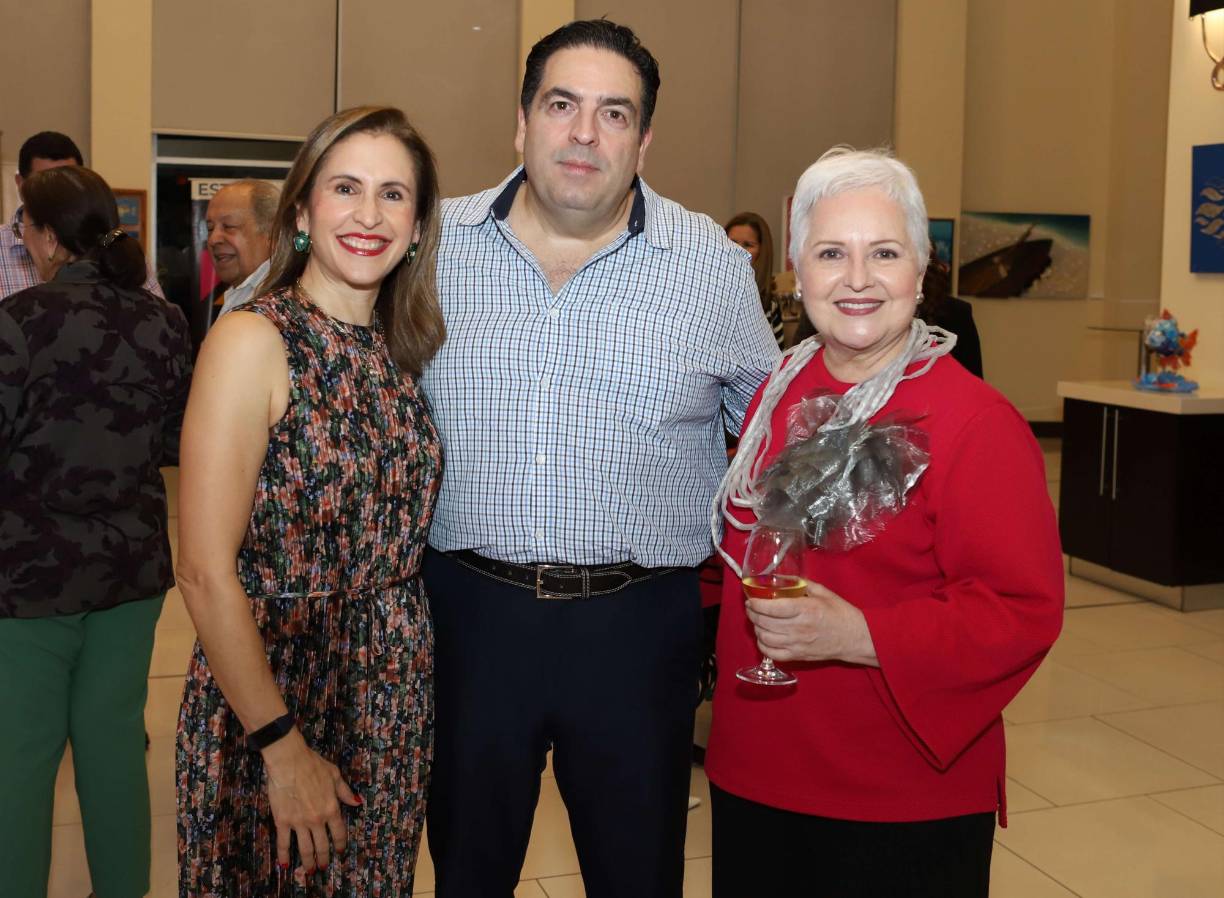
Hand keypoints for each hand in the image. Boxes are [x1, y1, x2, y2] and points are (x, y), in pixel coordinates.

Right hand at [260, 730, 360, 874]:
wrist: (289, 761)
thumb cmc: (313, 764)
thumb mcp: (334, 776)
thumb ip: (345, 792)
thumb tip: (357, 803)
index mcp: (332, 808)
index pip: (338, 832)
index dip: (339, 844)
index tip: (339, 851)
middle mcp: (317, 819)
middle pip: (322, 845)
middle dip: (324, 858)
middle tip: (323, 866)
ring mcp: (299, 822)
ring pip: (305, 848)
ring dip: (308, 862)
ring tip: (310, 870)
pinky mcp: (282, 821)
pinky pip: (283, 843)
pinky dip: (284, 855)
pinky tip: (285, 864)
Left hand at [744, 582, 877, 666]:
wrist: (855, 638)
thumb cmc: (840, 613)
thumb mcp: (823, 593)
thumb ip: (803, 584)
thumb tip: (785, 579)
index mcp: (805, 609)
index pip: (772, 608)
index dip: (756, 604)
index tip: (750, 599)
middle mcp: (798, 628)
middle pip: (765, 622)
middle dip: (752, 614)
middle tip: (751, 608)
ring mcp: (797, 644)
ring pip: (765, 638)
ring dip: (756, 628)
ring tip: (756, 621)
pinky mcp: (798, 656)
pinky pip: (772, 654)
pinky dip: (763, 646)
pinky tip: (763, 638)